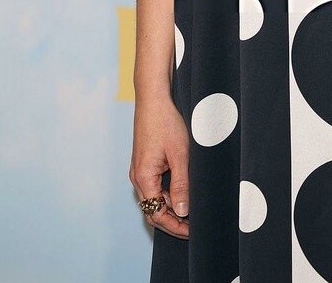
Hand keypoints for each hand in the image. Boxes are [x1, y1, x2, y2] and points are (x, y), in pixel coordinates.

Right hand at [129, 93, 189, 238]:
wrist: (154, 99)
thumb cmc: (166, 122)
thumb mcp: (180, 154)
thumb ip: (181, 184)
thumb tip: (183, 211)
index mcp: (143, 177)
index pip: (156, 214)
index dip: (175, 226)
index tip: (192, 232)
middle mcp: (137, 177)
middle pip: (153, 210)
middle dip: (173, 221)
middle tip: (193, 226)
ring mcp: (140, 170)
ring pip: (154, 198)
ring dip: (171, 207)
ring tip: (191, 211)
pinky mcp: (144, 163)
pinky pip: (154, 186)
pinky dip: (167, 194)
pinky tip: (183, 192)